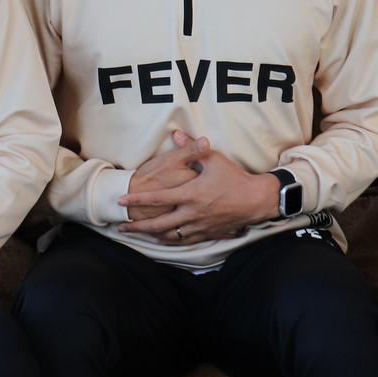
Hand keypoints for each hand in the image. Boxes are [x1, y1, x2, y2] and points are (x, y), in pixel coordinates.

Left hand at [118, 136, 281, 244]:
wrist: (256, 200)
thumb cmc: (235, 178)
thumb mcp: (214, 159)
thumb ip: (193, 149)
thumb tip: (177, 135)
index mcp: (191, 194)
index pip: (158, 199)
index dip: (138, 200)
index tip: (121, 201)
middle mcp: (192, 214)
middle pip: (158, 224)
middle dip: (138, 226)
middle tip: (122, 227)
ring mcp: (200, 226)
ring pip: (170, 236)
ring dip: (152, 235)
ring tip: (139, 233)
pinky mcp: (208, 233)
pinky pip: (184, 241)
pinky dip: (171, 241)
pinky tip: (163, 239)